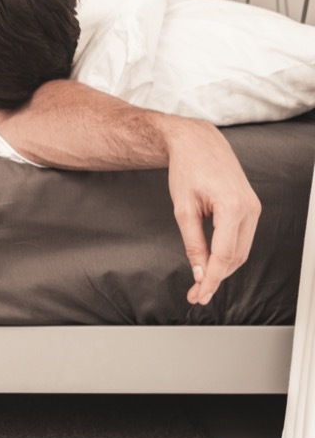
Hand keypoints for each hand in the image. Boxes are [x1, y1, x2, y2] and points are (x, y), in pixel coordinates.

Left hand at [164, 119, 260, 305]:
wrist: (198, 142)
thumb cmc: (187, 169)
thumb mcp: (183, 209)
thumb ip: (192, 242)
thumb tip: (198, 271)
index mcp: (232, 206)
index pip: (225, 255)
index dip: (211, 279)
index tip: (199, 294)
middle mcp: (250, 208)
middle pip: (236, 257)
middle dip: (216, 278)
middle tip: (196, 294)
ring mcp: (254, 208)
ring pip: (242, 251)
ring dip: (223, 269)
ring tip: (200, 284)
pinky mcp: (251, 207)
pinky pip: (242, 239)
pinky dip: (228, 254)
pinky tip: (212, 264)